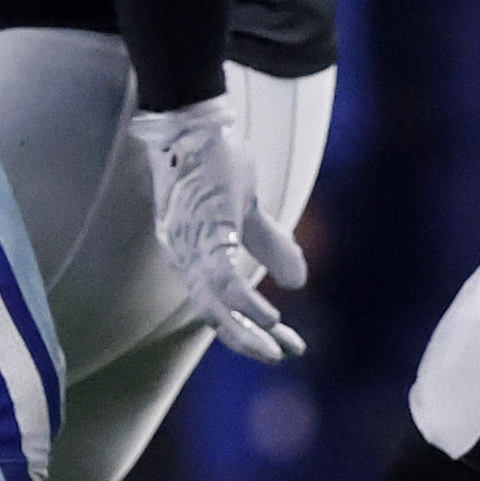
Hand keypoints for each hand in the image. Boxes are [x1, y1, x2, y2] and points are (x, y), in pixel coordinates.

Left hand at [129, 98, 305, 360]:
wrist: (195, 123)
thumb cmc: (215, 163)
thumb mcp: (246, 210)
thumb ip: (268, 244)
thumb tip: (296, 283)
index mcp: (190, 252)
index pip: (217, 303)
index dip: (246, 327)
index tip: (281, 347)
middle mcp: (183, 254)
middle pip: (211, 310)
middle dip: (244, 338)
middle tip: (276, 357)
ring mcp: (190, 243)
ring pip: (214, 301)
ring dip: (245, 328)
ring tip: (274, 346)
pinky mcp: (205, 228)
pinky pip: (221, 276)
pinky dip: (244, 301)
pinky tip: (269, 316)